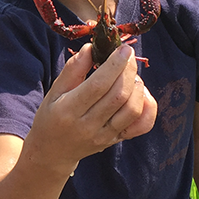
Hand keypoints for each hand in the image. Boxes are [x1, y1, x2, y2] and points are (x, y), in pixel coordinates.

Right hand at [22, 43, 157, 174]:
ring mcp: (105, 136)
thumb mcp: (54, 91)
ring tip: (130, 74)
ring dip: (137, 86)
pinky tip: (140, 94)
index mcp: (69, 110)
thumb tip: (91, 47)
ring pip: (131, 110)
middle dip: (128, 70)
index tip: (123, 48)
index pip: (98, 85)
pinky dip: (148, 108)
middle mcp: (88, 126)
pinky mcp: (116, 141)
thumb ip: (73, 69)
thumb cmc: (51, 116)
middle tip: (128, 55)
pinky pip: (141, 126)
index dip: (114, 65)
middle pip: (118, 96)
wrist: (53, 151)